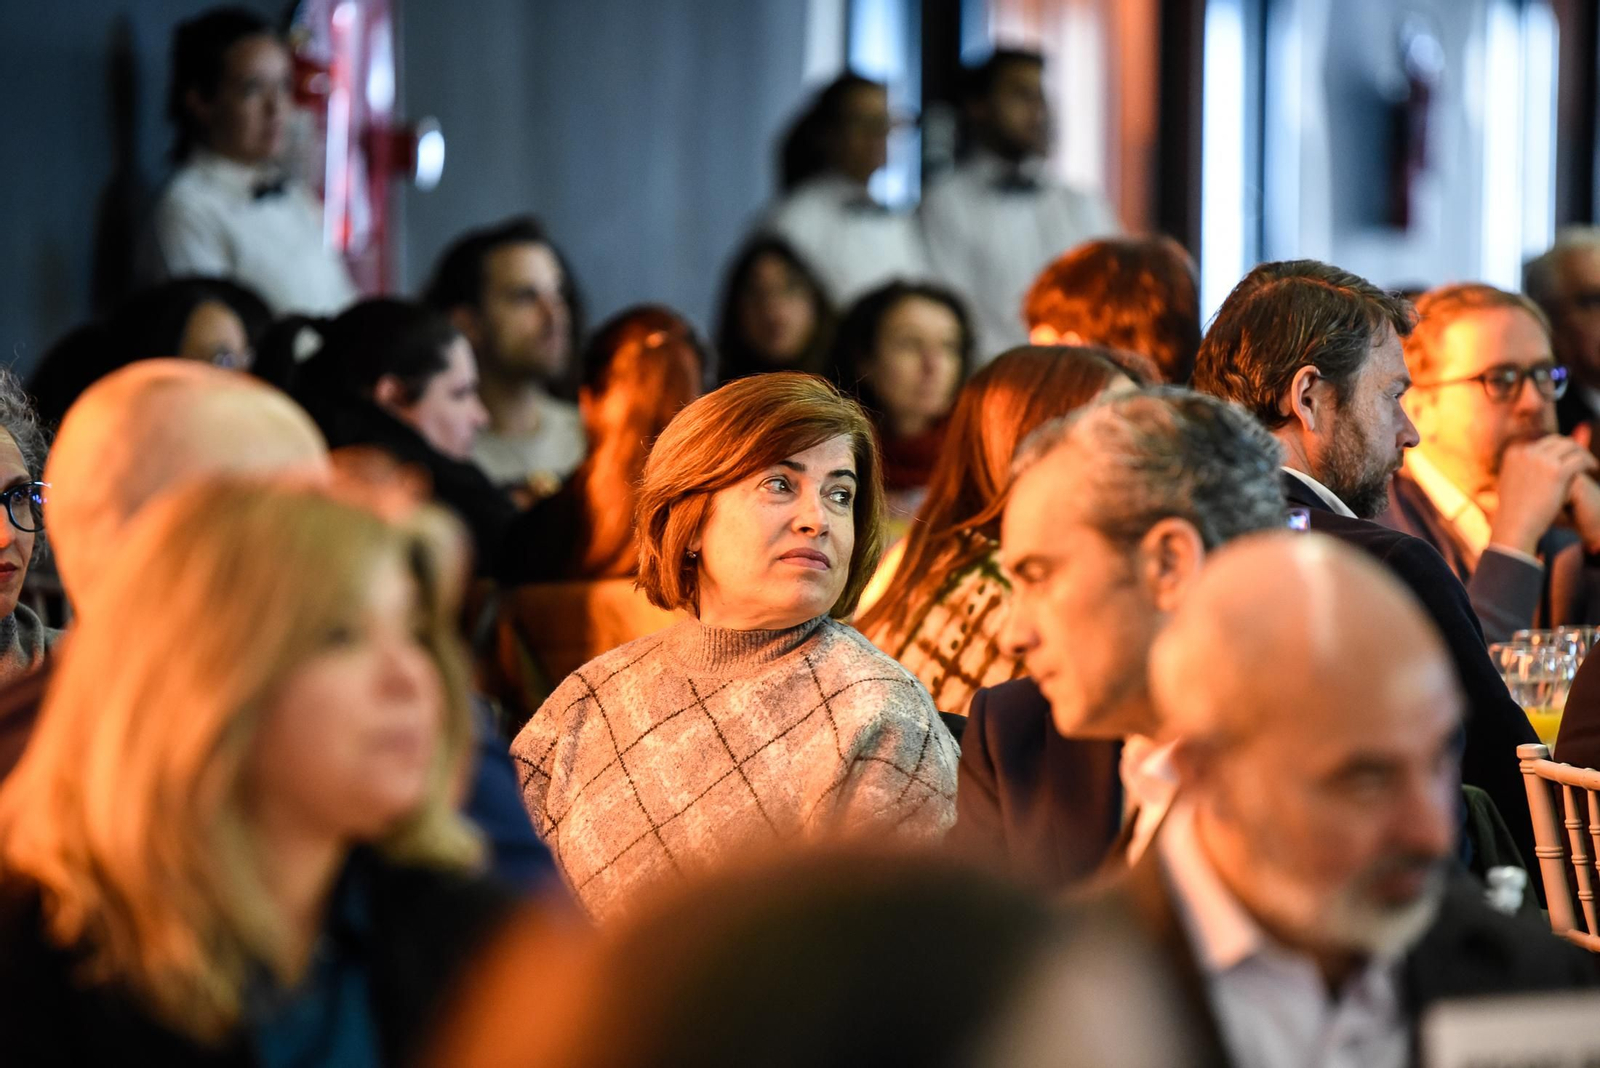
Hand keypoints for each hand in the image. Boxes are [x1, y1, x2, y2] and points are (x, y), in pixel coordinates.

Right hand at [1489, 436, 1598, 555]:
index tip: (1568, 458)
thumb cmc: (1514, 511)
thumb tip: (1534, 464)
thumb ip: (1522, 469)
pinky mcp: (1556, 471)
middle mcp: (1526, 452)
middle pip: (1557, 440)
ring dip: (1583, 453)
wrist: (1515, 526)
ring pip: (1571, 446)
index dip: (1558, 450)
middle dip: (1572, 448)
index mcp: (1514, 453)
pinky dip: (1589, 462)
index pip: (1542, 443)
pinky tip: (1594, 469)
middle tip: (1582, 459)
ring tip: (1591, 465)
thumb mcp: (1511, 484)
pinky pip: (1579, 459)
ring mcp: (1541, 460)